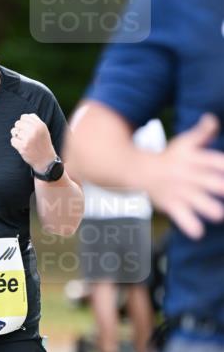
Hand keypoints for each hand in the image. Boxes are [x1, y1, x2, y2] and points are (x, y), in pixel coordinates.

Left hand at [10, 113, 55, 172]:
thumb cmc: (43, 143)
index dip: (23, 122)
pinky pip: (12, 140)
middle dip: (19, 129)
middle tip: (24, 136)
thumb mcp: (43, 130)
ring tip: (23, 141)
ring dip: (16, 136)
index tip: (26, 129)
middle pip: (17, 123)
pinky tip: (21, 146)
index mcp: (40, 125)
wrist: (45, 160)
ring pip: (14, 131)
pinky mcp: (23, 147)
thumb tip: (23, 117)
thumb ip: (35, 121)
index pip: (24, 116)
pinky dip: (15, 143)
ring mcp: (28, 139)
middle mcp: (34, 130)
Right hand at [141, 113, 223, 238]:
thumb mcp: (184, 142)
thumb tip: (212, 119)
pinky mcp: (171, 204)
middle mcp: (191, 174)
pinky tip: (197, 232)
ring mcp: (181, 191)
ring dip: (212, 210)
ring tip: (218, 214)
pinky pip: (183, 218)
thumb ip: (203, 132)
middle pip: (216, 183)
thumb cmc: (167, 157)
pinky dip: (191, 227)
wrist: (136, 170)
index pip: (219, 163)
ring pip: (201, 202)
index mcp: (197, 158)